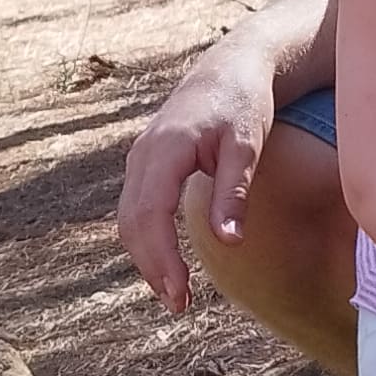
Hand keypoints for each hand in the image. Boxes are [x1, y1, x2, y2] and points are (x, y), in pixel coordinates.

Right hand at [113, 46, 275, 311]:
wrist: (231, 69)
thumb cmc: (244, 105)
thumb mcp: (246, 148)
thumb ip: (233, 193)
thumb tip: (228, 242)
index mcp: (166, 148)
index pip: (151, 213)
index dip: (161, 258)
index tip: (180, 293)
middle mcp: (143, 154)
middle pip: (132, 222)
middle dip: (152, 267)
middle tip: (179, 305)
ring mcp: (139, 158)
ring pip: (129, 219)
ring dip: (147, 258)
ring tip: (176, 295)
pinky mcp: (144, 164)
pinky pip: (136, 209)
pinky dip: (146, 240)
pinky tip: (167, 265)